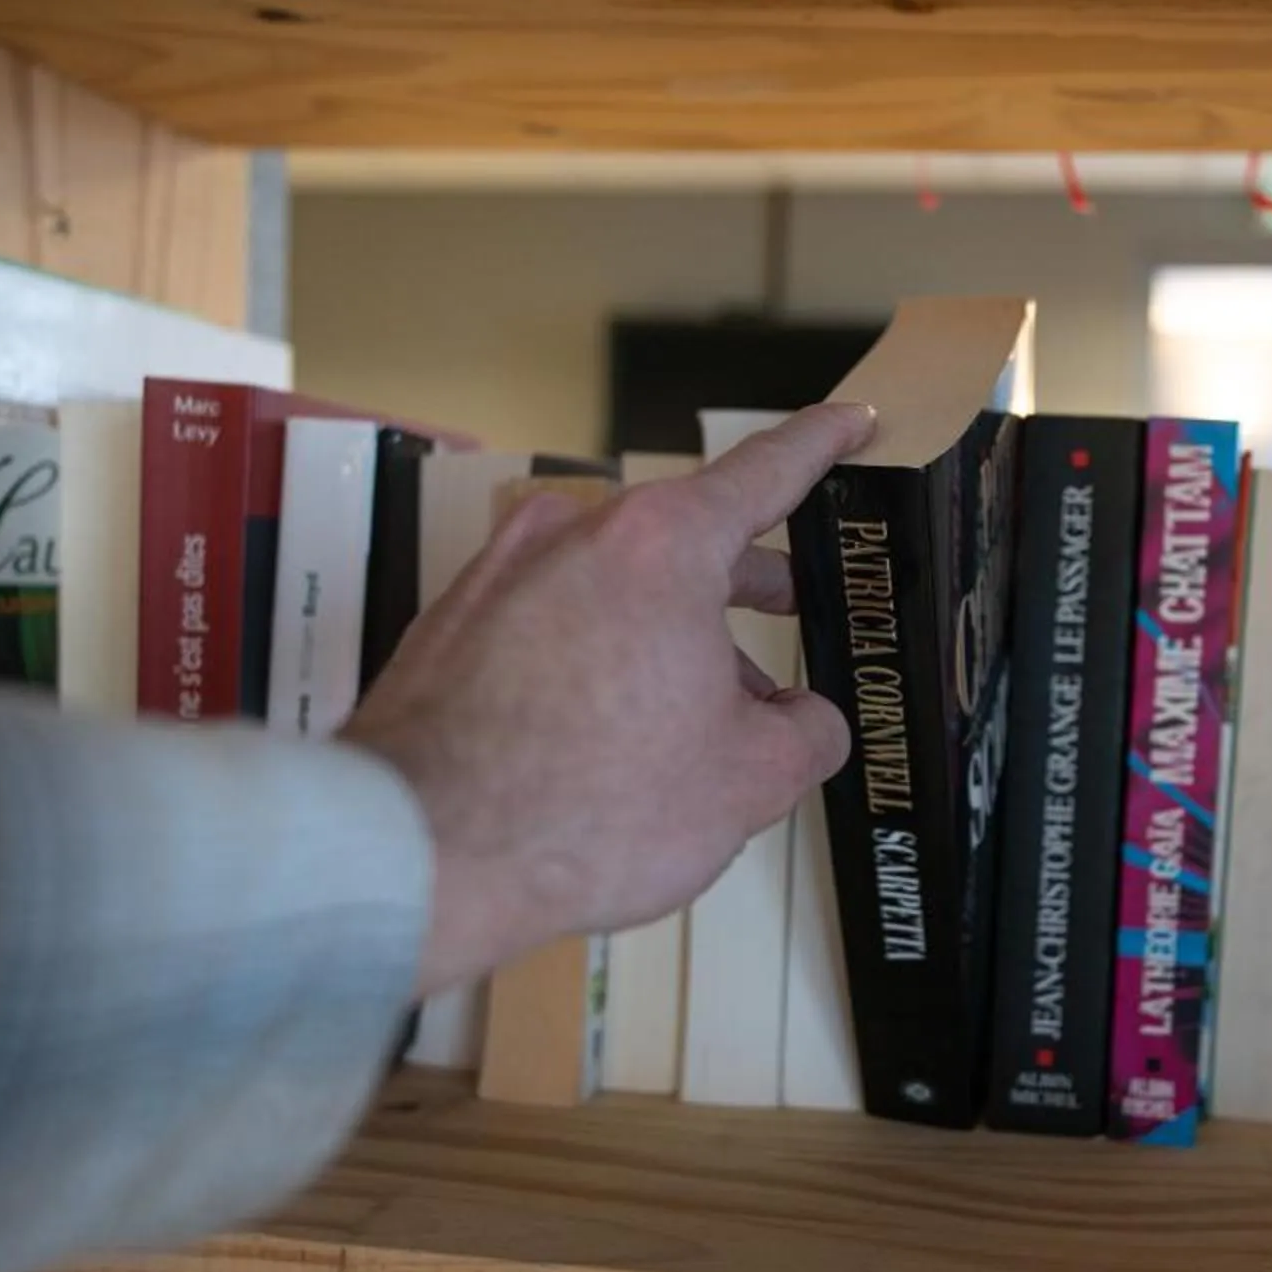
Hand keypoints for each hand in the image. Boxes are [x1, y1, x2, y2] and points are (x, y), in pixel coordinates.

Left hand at [345, 402, 874, 996]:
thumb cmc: (590, 808)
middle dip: (742, 582)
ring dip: (665, 634)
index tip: (850, 419)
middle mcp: (576, 533)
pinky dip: (594, 660)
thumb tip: (804, 721)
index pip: (766, 471)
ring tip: (695, 716)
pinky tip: (606, 736)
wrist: (420, 852)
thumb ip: (805, 733)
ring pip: (615, 586)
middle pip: (685, 539)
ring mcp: (502, 573)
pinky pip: (550, 623)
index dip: (822, 445)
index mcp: (663, 542)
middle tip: (786, 611)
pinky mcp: (450, 624)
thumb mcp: (749, 780)